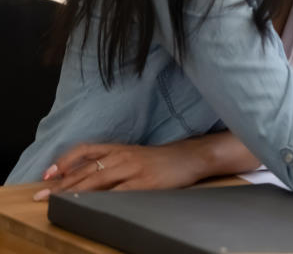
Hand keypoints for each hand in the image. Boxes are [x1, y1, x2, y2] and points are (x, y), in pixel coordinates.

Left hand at [32, 141, 208, 200]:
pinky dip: (101, 200)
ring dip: (75, 192)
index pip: (85, 151)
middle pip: (86, 170)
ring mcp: (133, 169)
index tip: (48, 174)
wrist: (190, 158)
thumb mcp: (134, 155)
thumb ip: (113, 163)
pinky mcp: (144, 183)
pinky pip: (117, 193)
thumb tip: (86, 177)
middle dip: (61, 184)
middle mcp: (123, 156)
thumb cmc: (161, 159)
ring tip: (57, 202)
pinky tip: (90, 206)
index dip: (64, 161)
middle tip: (41, 195)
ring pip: (97, 181)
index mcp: (119, 148)